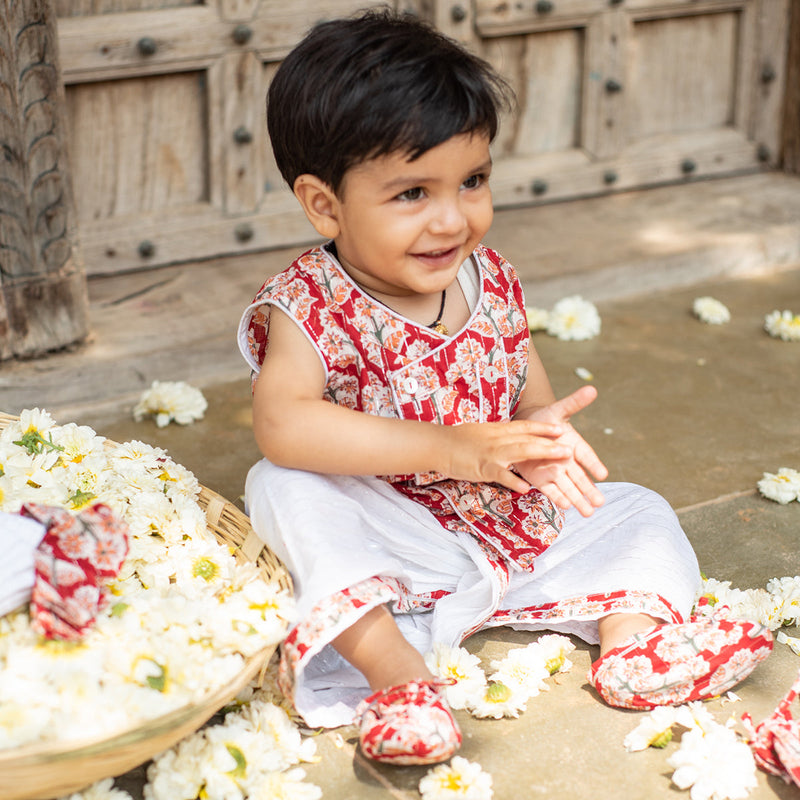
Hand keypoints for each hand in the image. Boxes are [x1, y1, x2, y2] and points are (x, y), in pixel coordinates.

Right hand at [439, 419, 571, 493]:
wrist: (439, 445)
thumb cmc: (460, 440)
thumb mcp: (484, 432)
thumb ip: (500, 435)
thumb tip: (513, 437)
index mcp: (499, 430)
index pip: (525, 427)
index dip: (544, 428)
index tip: (561, 429)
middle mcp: (499, 439)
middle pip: (529, 439)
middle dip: (551, 442)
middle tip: (569, 448)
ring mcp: (492, 453)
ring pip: (521, 452)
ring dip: (543, 454)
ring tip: (561, 459)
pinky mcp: (483, 468)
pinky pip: (501, 475)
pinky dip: (513, 481)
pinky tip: (526, 489)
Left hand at [515, 385, 607, 515]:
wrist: (527, 427)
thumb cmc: (546, 418)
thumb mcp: (559, 410)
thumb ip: (574, 403)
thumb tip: (592, 389)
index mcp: (574, 444)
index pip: (586, 455)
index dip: (593, 464)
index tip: (603, 474)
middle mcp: (567, 460)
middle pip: (580, 477)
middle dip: (589, 490)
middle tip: (601, 503)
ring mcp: (555, 470)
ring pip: (568, 487)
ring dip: (578, 499)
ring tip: (589, 513)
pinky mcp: (541, 477)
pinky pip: (550, 488)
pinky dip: (557, 496)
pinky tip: (566, 507)